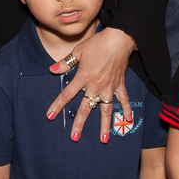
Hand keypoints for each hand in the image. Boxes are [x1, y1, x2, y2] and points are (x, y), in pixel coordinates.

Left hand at [47, 27, 134, 141]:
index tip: (50, 115)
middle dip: (79, 124)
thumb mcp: (79, 51)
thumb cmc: (98, 43)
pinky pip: (123, 100)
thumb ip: (65, 63)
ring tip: (103, 140)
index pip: (67, 94)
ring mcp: (109, 88)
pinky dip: (127, 110)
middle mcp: (96, 86)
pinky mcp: (120, 85)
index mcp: (83, 77)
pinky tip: (128, 121)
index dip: (57, 105)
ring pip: (106, 110)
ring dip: (104, 126)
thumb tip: (51, 70)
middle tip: (74, 138)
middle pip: (86, 108)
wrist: (119, 39)